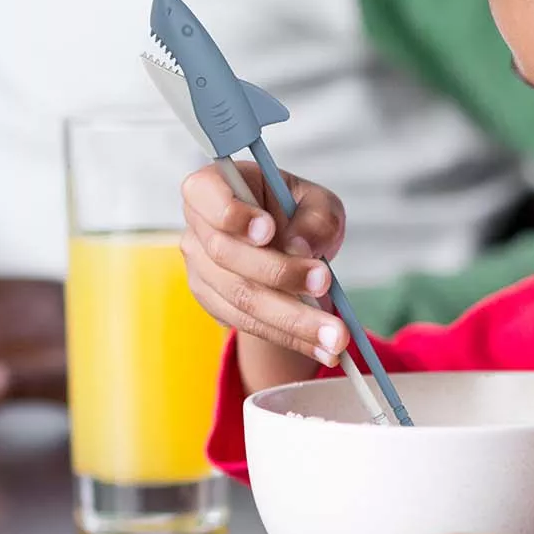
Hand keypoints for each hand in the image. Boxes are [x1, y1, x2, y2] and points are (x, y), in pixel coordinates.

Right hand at [180, 160, 351, 367]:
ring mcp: (200, 270)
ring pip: (240, 298)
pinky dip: (288, 336)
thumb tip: (299, 246)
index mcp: (214, 186)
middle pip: (227, 255)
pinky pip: (248, 324)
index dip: (231, 214)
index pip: (203, 193)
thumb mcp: (319, 203)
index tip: (269, 229)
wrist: (291, 249)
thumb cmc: (299, 214)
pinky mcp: (214, 304)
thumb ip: (316, 217)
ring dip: (291, 319)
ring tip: (335, 334)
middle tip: (324, 284)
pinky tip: (322, 347)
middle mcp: (198, 228)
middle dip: (280, 273)